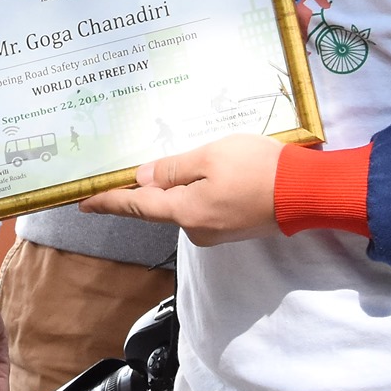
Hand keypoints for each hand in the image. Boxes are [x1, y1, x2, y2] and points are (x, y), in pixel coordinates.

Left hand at [82, 134, 281, 245]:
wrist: (307, 192)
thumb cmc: (257, 168)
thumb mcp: (210, 157)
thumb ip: (173, 169)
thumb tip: (142, 180)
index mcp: (185, 212)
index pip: (135, 207)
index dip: (108, 202)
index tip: (82, 204)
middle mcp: (196, 230)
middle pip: (162, 206)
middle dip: (156, 185)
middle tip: (154, 160)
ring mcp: (216, 233)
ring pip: (186, 205)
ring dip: (184, 185)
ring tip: (203, 159)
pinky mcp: (234, 229)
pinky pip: (205, 207)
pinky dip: (202, 191)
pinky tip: (218, 173)